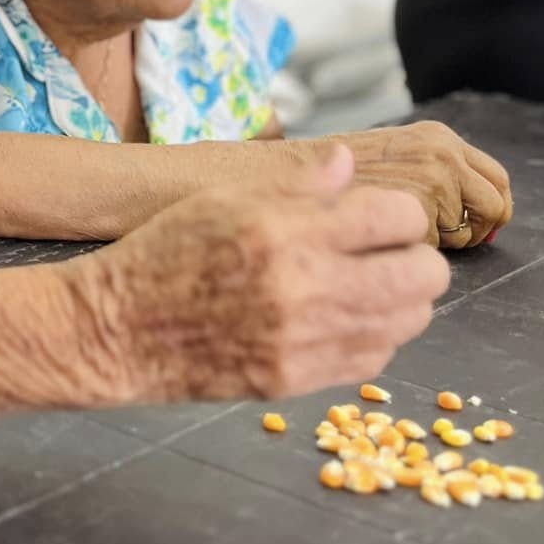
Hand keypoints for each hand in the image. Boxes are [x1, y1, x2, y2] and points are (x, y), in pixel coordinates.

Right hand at [70, 145, 448, 402]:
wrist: (120, 328)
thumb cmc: (165, 253)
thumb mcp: (223, 199)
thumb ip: (295, 184)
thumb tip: (347, 163)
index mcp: (284, 230)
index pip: (396, 216)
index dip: (400, 213)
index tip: (383, 218)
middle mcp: (303, 287)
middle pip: (423, 275)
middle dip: (415, 258)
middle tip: (387, 254)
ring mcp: (305, 340)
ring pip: (409, 321)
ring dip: (399, 300)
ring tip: (365, 287)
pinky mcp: (300, 380)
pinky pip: (376, 358)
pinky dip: (372, 336)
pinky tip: (339, 319)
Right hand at [326, 121, 511, 249]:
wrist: (289, 175)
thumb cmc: (336, 173)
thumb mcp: (394, 155)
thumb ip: (437, 174)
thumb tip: (492, 210)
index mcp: (438, 139)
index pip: (498, 179)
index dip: (493, 209)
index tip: (479, 225)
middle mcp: (441, 158)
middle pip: (495, 208)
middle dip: (476, 231)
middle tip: (447, 240)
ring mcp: (431, 188)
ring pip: (466, 236)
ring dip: (438, 247)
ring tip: (396, 236)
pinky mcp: (415, 220)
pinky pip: (431, 254)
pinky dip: (410, 257)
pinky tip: (381, 242)